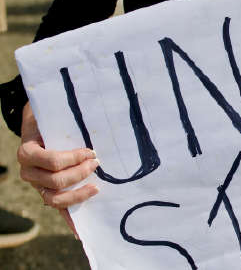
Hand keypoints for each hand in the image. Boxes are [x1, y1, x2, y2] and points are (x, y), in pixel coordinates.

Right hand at [17, 102, 99, 235]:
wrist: (38, 132)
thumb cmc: (50, 128)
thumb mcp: (55, 126)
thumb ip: (68, 131)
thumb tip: (95, 136)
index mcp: (28, 153)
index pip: (53, 161)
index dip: (75, 158)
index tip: (91, 152)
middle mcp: (29, 173)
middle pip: (56, 180)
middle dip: (80, 173)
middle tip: (96, 164)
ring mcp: (37, 187)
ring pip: (55, 199)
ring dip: (78, 195)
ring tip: (96, 188)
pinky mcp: (47, 195)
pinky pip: (57, 210)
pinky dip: (69, 221)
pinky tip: (80, 231)